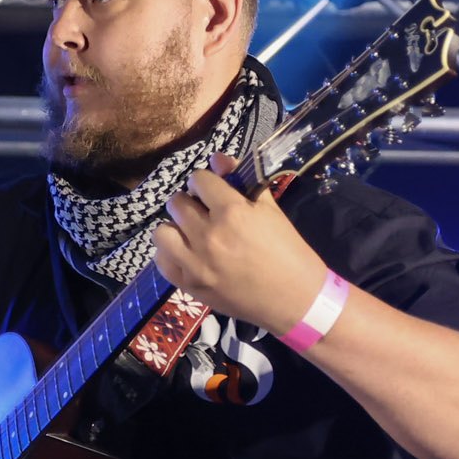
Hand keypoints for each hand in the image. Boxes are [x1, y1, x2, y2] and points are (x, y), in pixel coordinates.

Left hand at [154, 153, 330, 334]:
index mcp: (232, 212)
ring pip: (162, 231)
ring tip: (191, 235)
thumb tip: (217, 158)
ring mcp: (196, 263)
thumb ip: (242, 181)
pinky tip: (187, 255)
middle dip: (190, 203)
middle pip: (176, 203)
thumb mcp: (271, 211)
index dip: (206, 183)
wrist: (296, 300)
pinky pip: (162, 261)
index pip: (199, 179)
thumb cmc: (289, 253)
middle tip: (204, 214)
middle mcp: (209, 235)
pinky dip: (171, 255)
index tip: (213, 192)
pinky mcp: (191, 286)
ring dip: (176, 228)